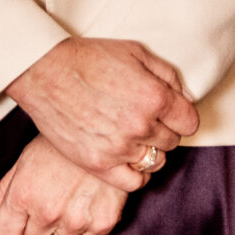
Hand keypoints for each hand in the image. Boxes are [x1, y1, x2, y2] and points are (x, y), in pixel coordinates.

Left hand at [0, 134, 129, 234]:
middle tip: (54, 196)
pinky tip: (92, 197)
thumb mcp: (27, 158)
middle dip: (39, 224)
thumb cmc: (63, 139)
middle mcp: (48, 211)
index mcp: (23, 195)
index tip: (20, 217)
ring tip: (74, 195)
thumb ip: (3, 191)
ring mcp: (77, 219)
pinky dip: (90, 223)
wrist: (108, 127)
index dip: (11, 227)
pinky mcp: (103, 221)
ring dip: (65, 224)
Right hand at [7, 38, 198, 188]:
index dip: (181, 115)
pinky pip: (134, 182)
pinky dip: (138, 173)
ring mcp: (119, 148)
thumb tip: (186, 98)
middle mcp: (140, 125)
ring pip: (156, 161)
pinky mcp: (98, 164)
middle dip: (164, 130)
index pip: (190, 122)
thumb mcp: (136, 52)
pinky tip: (130, 160)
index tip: (170, 112)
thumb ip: (168, 75)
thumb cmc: (89, 58)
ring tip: (134, 137)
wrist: (45, 72)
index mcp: (154, 97)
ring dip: (150, 150)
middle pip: (173, 141)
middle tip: (145, 119)